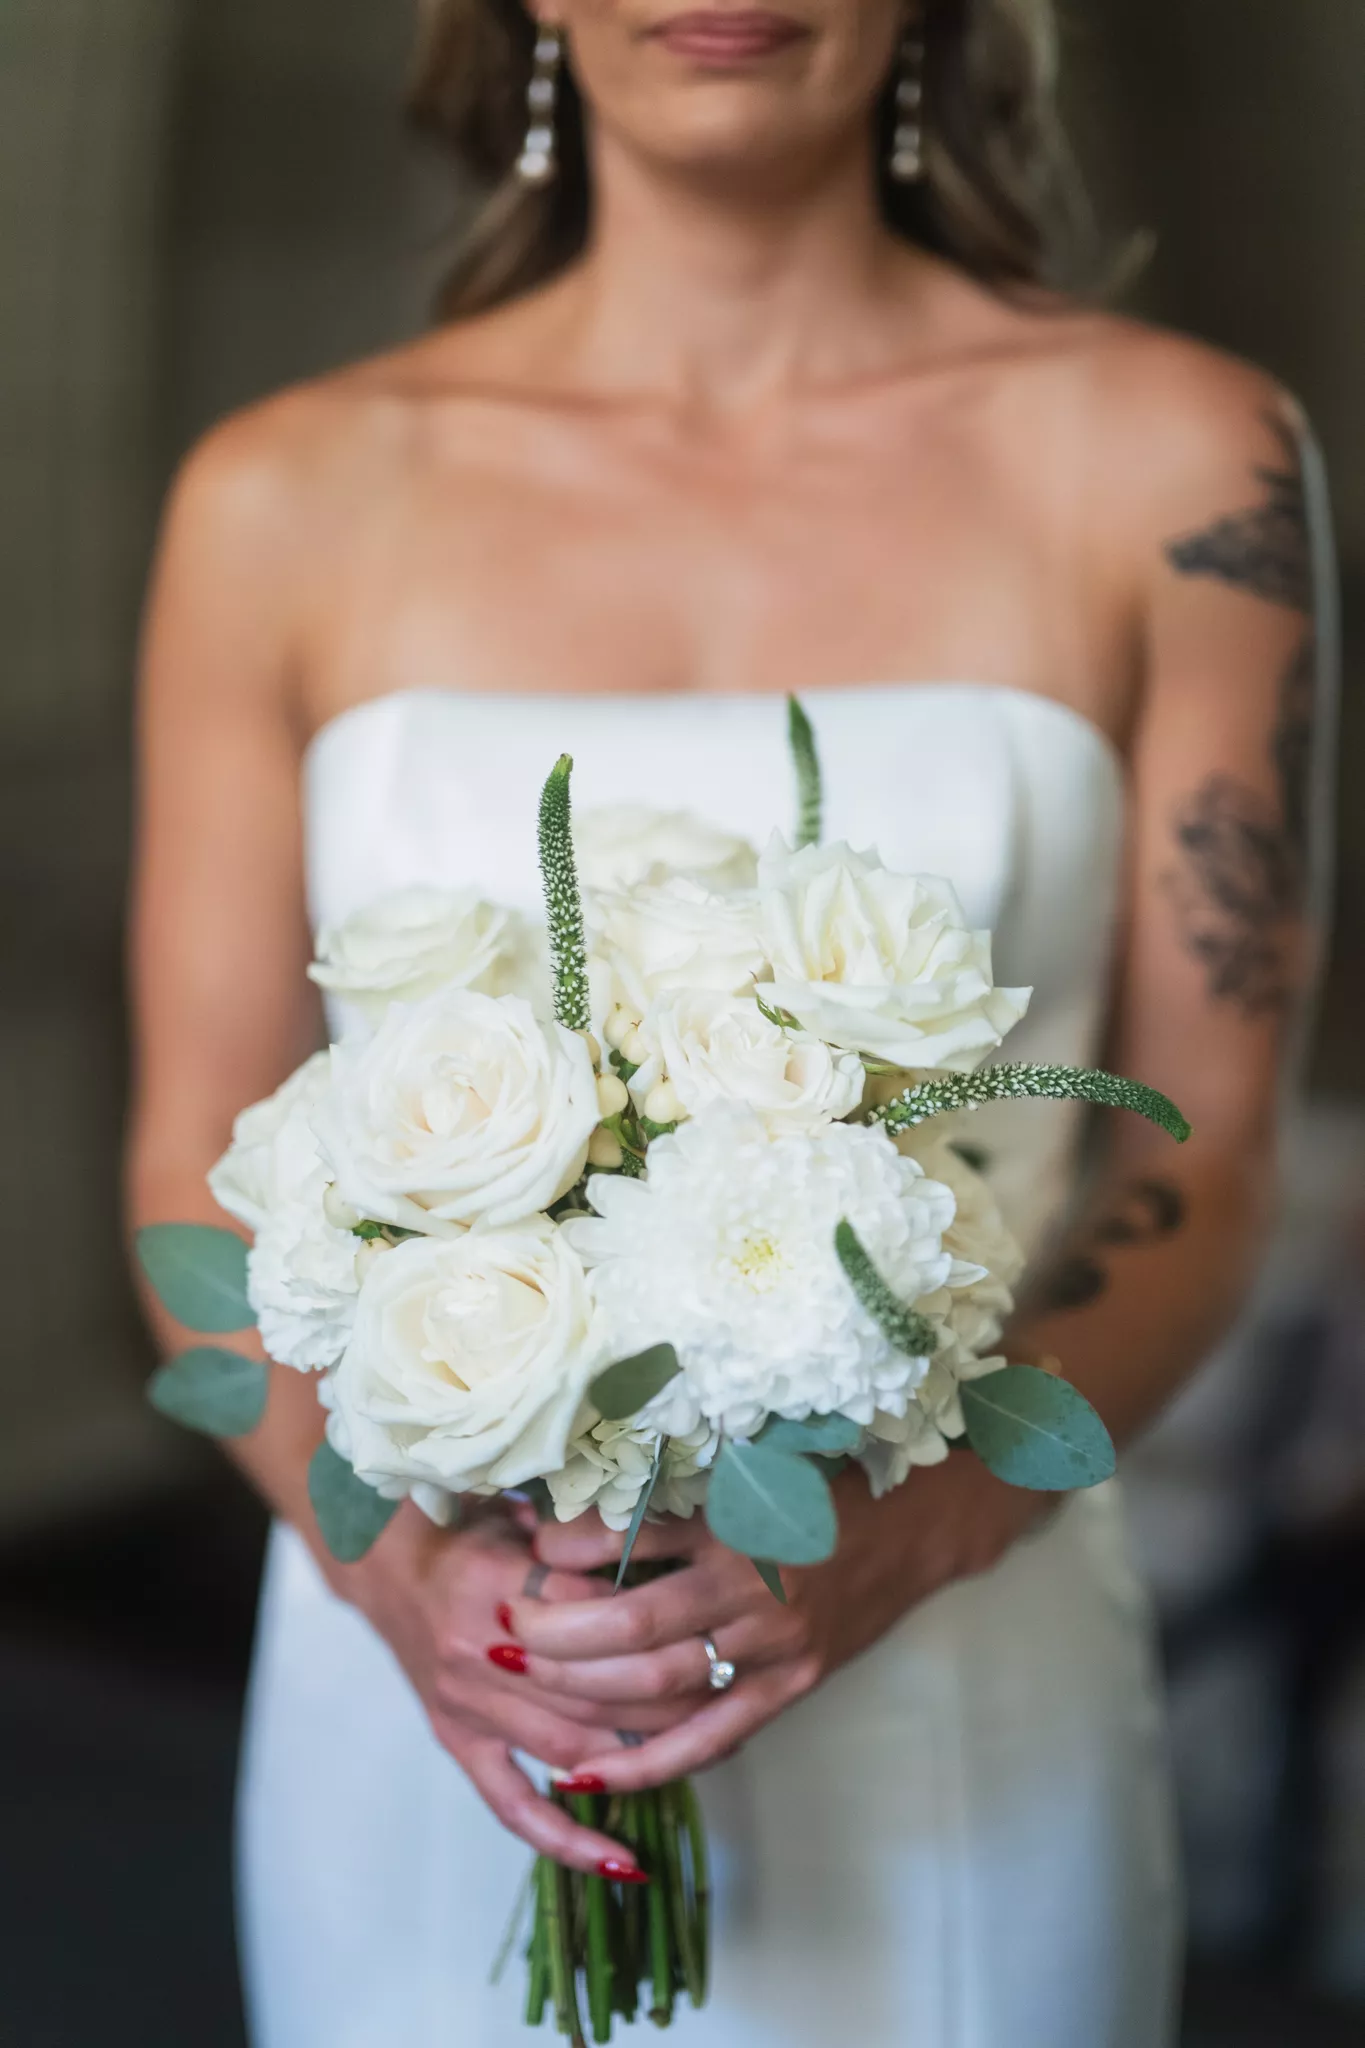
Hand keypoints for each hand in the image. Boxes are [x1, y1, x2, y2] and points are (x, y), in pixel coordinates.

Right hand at [331, 1499, 694, 1874]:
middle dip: (664, 1700)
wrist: (391, 1566)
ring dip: (637, 1759)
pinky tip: (617, 1860)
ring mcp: (466, 1705)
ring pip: (569, 1745)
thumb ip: (584, 1537)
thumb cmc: (473, 1532)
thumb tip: (667, 1548)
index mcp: (498, 1580)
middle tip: (725, 1696)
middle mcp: (480, 1650)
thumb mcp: (527, 1514)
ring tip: (697, 1757)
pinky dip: (564, 1837)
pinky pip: (511, 1803)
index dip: (654, 1626)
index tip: (704, 1626)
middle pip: (591, 1691)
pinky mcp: (457, 1741)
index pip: (595, 1614)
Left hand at [507, 1456, 1046, 1791]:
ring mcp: (775, 1647)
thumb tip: (564, 1498)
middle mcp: (756, 1587)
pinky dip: (644, 1762)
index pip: (638, 1538)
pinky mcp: (788, 1689)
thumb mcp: (745, 1464)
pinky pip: (707, 1739)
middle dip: (556, 1634)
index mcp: (739, 1520)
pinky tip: (587, 1773)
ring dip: (582, 1691)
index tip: (522, 1546)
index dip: (570, 1548)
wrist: (912, 1526)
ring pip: (661, 1685)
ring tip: (521, 1684)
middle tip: (500, 1629)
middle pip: (636, 1625)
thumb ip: (665, 1486)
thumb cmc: (816, 1483)